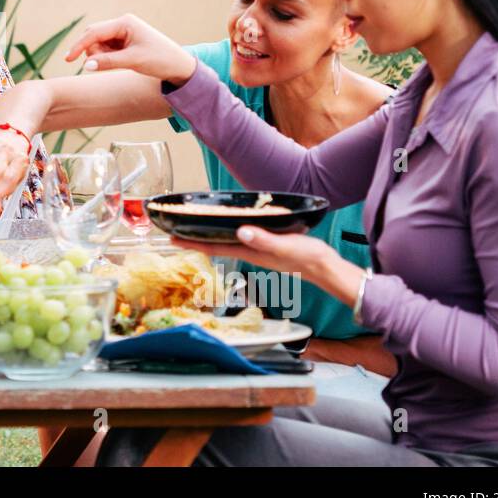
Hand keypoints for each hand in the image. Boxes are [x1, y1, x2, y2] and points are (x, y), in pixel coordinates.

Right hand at [64, 13, 196, 83]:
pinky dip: (107, 58)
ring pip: (99, 44)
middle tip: (106, 66)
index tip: (68, 59)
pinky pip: (107, 49)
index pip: (94, 33)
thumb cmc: (160, 59)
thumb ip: (108, 62)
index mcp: (125, 22)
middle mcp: (122, 24)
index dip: (79, 46)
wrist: (179, 66)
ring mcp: (123, 32)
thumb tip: (85, 65)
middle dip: (93, 52)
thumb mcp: (133, 61)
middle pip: (94, 36)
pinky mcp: (125, 41)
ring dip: (101, 56)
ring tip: (120, 65)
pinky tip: (121, 63)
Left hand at [171, 226, 359, 308]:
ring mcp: (257, 251)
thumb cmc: (307, 257)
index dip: (192, 243)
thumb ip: (264, 239)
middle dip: (194, 240)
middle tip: (174, 233)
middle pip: (215, 245)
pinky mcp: (266, 247)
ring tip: (193, 230)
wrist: (326, 268)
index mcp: (250, 251)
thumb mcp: (286, 245)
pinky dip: (227, 234)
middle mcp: (249, 252)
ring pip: (226, 242)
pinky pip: (239, 240)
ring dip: (209, 236)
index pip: (214, 246)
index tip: (171, 239)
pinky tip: (228, 229)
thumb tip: (242, 232)